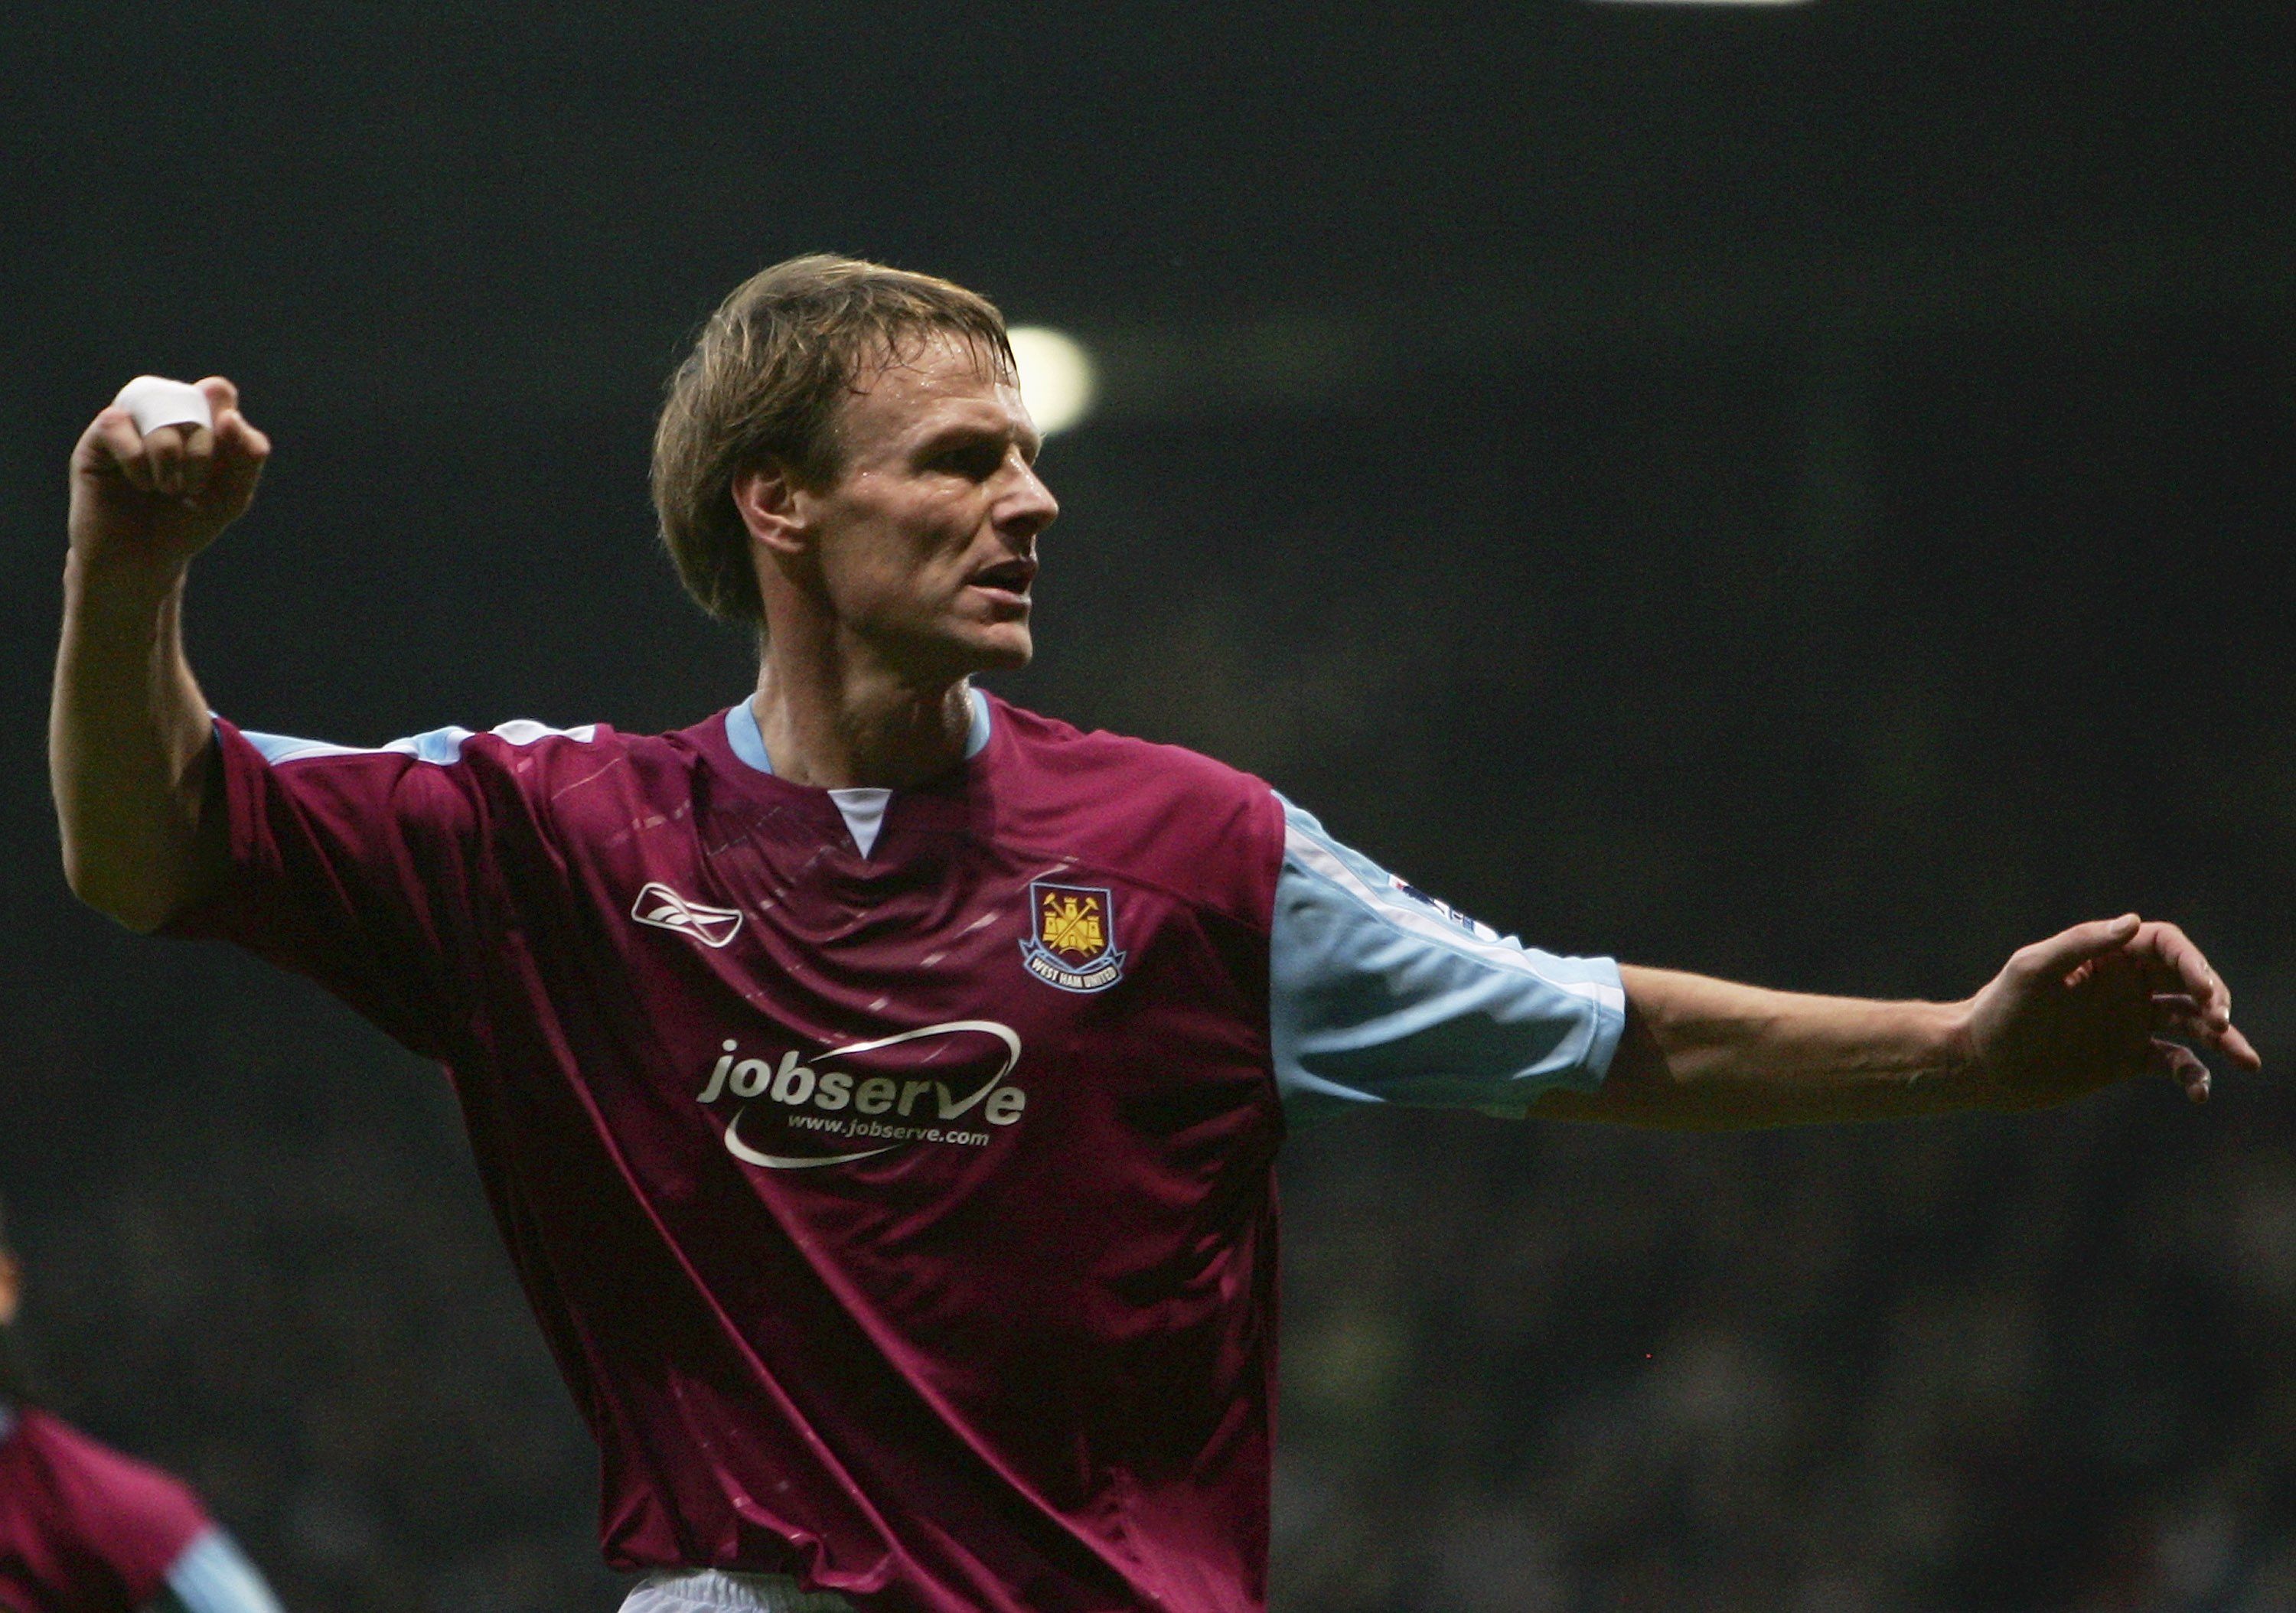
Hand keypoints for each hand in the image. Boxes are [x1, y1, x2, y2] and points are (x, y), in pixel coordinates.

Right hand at [68, 376, 269, 576]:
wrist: (142, 561)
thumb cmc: (185, 525)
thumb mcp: (230, 496)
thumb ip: (247, 456)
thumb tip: (230, 416)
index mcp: (198, 423)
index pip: (217, 391)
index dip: (224, 413)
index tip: (225, 450)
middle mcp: (163, 416)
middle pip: (190, 399)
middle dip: (203, 447)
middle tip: (193, 486)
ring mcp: (131, 425)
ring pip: (156, 409)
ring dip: (170, 455)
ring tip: (167, 489)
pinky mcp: (97, 440)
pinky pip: (117, 422)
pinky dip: (137, 459)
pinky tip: (141, 484)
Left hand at [1958, 914, 2260, 1107]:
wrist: (1983, 1062)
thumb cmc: (2001, 1009)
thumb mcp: (2033, 970)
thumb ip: (2081, 943)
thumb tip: (2134, 922)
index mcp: (2107, 956)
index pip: (2166, 944)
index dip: (2193, 962)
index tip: (2203, 991)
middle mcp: (2126, 984)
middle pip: (2189, 979)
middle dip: (2213, 996)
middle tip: (2219, 1018)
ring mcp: (2131, 1021)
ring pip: (2194, 1022)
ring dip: (2223, 1037)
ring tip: (2246, 1060)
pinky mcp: (2129, 1057)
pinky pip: (2176, 1062)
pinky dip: (2194, 1075)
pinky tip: (2199, 1092)